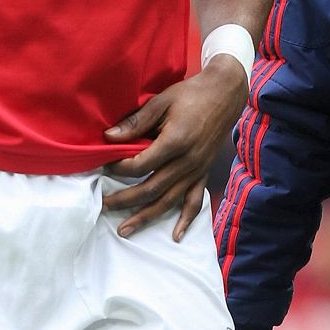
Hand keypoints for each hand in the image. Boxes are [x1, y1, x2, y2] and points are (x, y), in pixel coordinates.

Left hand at [102, 55, 248, 238]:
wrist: (225, 94)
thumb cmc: (191, 94)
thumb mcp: (161, 102)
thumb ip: (136, 122)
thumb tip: (108, 137)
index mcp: (176, 141)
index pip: (140, 165)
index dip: (119, 168)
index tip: (105, 165)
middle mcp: (188, 161)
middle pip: (151, 189)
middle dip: (125, 200)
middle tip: (104, 206)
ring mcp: (198, 170)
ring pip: (169, 200)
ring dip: (146, 217)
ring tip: (125, 229)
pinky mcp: (204, 172)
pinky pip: (195, 201)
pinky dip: (186, 220)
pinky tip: (176, 235)